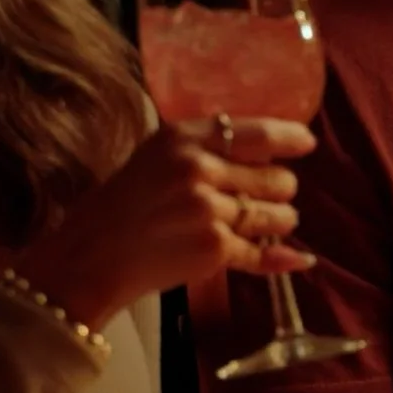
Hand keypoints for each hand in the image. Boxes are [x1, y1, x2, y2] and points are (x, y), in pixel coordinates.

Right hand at [13, 116, 316, 326]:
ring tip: (262, 227)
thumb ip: (202, 148)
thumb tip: (264, 152)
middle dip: (278, 191)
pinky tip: (298, 260)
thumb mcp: (155, 157)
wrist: (85, 260)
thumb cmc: (118, 208)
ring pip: (277, 215)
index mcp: (183, 137)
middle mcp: (199, 168)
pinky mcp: (213, 248)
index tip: (306, 143)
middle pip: (276, 178)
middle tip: (265, 199)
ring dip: (278, 223)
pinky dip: (282, 259)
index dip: (289, 138)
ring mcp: (209, 209)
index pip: (256, 132)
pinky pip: (264, 253)